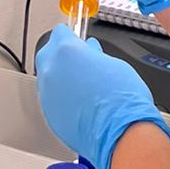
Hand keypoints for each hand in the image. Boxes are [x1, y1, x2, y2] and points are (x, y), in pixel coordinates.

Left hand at [35, 25, 169, 168]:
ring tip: (82, 85)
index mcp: (66, 51)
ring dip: (60, 77)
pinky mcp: (49, 115)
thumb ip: (95, 56)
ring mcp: (47, 94)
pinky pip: (51, 99)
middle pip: (48, 54)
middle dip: (61, 55)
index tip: (78, 41)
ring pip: (48, 78)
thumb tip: (91, 53)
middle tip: (80, 61)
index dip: (72, 36)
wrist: (120, 135)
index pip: (60, 33)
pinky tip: (79, 103)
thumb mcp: (114, 65)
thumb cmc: (122, 101)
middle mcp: (51, 71)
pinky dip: (61, 98)